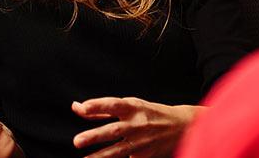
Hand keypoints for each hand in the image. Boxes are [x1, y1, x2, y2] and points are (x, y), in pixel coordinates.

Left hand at [71, 97, 202, 157]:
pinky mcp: (146, 156)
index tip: (82, 108)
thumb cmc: (149, 114)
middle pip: (114, 130)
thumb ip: (102, 109)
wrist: (182, 127)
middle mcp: (138, 124)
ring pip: (118, 151)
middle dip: (95, 136)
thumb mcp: (130, 106)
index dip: (97, 106)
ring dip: (100, 156)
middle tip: (77, 141)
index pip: (112, 105)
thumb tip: (76, 107)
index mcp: (133, 107)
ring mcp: (142, 142)